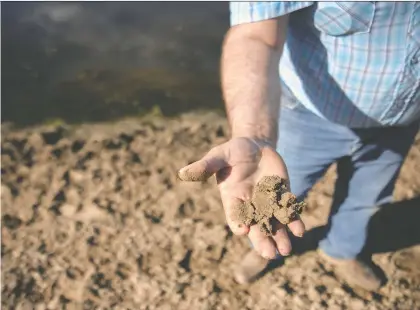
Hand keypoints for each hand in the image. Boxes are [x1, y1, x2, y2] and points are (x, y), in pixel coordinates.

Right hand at [177, 137, 304, 258]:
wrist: (255, 146)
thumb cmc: (233, 151)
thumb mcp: (219, 156)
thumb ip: (205, 166)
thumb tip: (183, 172)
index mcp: (232, 198)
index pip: (234, 216)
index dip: (238, 223)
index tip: (244, 231)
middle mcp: (250, 205)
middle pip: (256, 227)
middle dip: (262, 240)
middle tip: (269, 254)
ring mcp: (267, 203)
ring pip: (274, 225)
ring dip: (280, 237)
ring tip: (285, 250)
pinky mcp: (282, 197)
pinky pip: (288, 212)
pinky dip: (293, 222)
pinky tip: (299, 230)